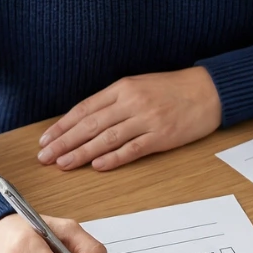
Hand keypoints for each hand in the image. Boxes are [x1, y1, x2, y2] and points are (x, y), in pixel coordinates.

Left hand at [37, 67, 221, 171]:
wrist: (207, 90)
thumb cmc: (172, 88)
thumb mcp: (139, 85)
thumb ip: (114, 101)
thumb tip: (85, 120)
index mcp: (123, 88)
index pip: (84, 109)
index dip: (63, 126)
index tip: (46, 139)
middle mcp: (131, 102)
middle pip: (90, 124)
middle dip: (64, 142)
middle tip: (45, 157)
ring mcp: (146, 119)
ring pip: (107, 138)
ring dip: (82, 153)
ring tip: (63, 164)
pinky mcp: (161, 136)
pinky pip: (132, 149)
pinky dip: (114, 158)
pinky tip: (98, 166)